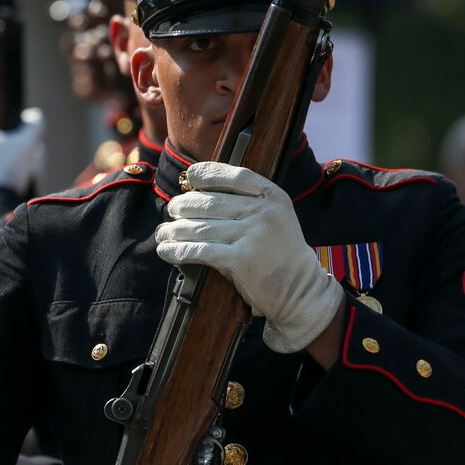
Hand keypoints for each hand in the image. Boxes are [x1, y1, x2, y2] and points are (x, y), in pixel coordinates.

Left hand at [155, 162, 343, 353]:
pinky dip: (179, 250)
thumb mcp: (276, 220)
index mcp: (274, 198)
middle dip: (185, 205)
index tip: (192, 175)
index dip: (210, 173)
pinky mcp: (240, 259)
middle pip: (212, 202)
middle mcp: (264, 213)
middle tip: (172, 210)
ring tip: (164, 233)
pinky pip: (201, 250)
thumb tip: (202, 196)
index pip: (236, 176)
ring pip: (202, 227)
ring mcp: (253, 235)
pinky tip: (167, 251)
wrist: (301, 291)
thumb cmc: (282, 256)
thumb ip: (249, 206)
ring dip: (175, 230)